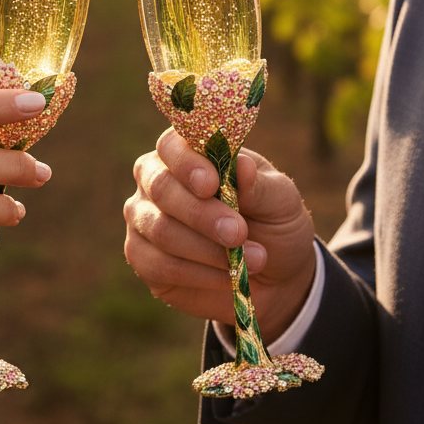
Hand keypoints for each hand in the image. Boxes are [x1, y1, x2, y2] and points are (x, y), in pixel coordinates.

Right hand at [124, 127, 315, 339]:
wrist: (275, 277)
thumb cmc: (273, 223)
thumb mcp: (280, 200)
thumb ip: (258, 184)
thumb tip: (241, 165)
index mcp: (187, 153)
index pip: (171, 146)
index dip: (187, 163)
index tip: (212, 184)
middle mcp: (156, 179)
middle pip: (161, 188)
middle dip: (201, 214)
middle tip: (239, 232)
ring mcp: (144, 218)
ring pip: (160, 230)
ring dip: (207, 249)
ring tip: (253, 260)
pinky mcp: (143, 259)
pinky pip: (158, 265)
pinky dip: (198, 274)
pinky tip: (228, 276)